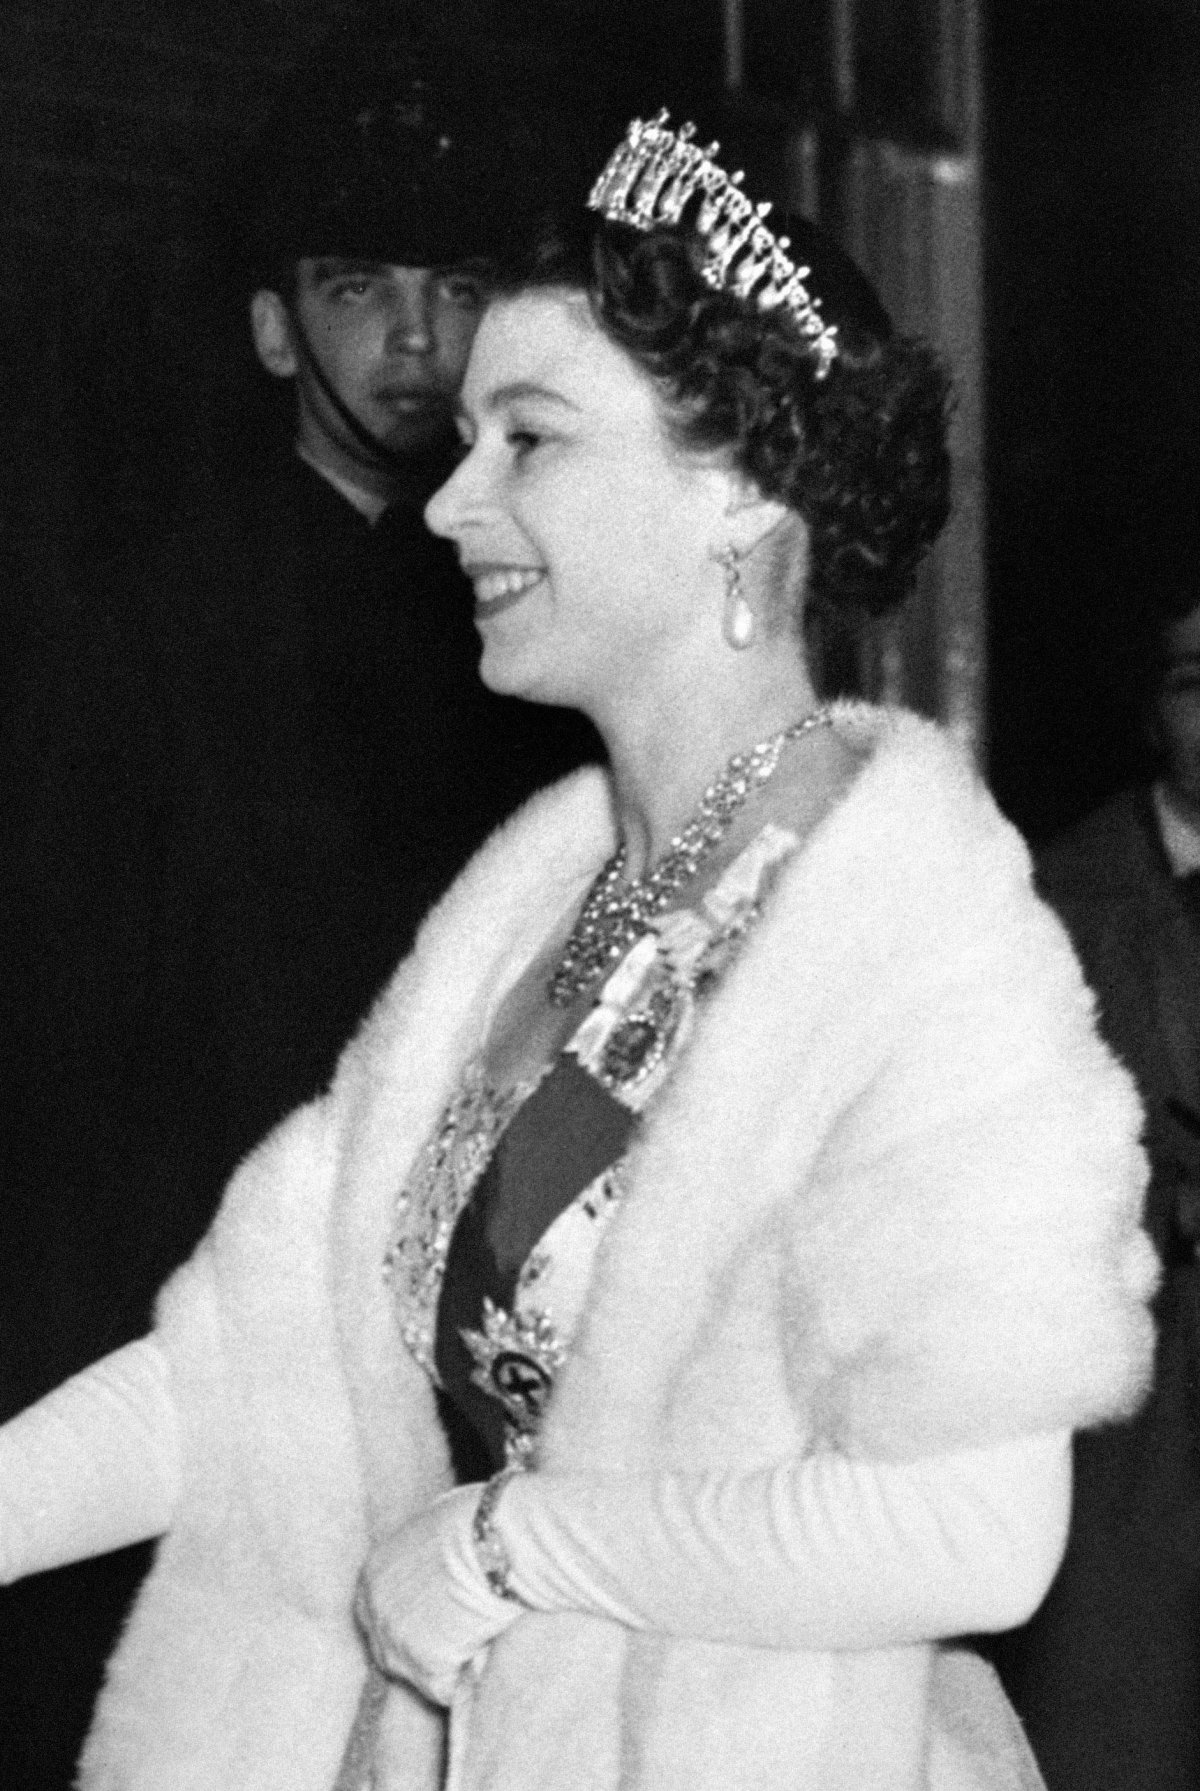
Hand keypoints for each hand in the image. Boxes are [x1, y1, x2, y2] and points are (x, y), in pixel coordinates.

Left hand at [355, 1484, 523, 1705]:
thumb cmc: (480, 1520)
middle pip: (389, 1648)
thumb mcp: (434, 1524)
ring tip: (477, 1641)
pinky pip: (443, 1688)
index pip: (376, 1611)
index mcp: (373, 1572)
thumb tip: (436, 1561)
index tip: (435, 1619)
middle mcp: (374, 1610)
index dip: (408, 1618)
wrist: (498, 1540)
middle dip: (421, 1648)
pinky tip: (484, 1652)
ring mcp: (396, 1641)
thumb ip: (419, 1553)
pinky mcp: (424, 1665)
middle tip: (459, 1638)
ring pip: (416, 1673)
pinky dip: (464, 1679)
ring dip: (444, 1664)